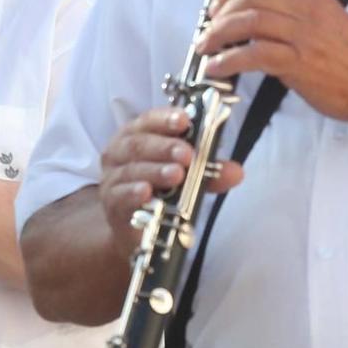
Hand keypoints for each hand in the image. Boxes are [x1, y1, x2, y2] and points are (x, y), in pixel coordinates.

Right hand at [98, 107, 244, 245]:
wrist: (140, 229)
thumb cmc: (162, 190)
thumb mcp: (190, 176)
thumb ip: (210, 172)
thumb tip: (236, 172)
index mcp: (137, 135)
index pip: (149, 120)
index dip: (165, 118)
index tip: (184, 120)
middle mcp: (120, 153)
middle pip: (139, 144)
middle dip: (165, 147)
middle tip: (187, 154)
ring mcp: (112, 179)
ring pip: (131, 170)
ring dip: (155, 171)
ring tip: (176, 174)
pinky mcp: (111, 205)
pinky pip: (119, 196)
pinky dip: (133, 193)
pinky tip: (146, 193)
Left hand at [196, 0, 347, 125]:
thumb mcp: (327, 20)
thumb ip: (296, 12)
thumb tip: (256, 15)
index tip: (218, 6)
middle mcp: (307, 9)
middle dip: (219, 12)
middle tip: (208, 29)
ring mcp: (303, 35)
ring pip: (247, 21)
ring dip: (218, 35)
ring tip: (207, 48)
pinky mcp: (298, 63)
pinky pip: (253, 55)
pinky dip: (228, 61)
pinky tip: (217, 68)